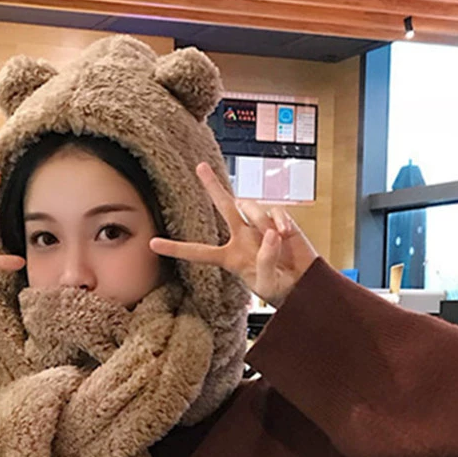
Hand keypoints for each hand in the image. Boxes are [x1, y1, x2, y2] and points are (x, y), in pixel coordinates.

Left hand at [149, 162, 317, 305]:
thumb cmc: (281, 289)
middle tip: (200, 166)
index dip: (176, 249)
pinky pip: (274, 212)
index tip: (152, 244)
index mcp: (229, 258)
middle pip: (224, 207)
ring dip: (261, 220)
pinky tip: (287, 234)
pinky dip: (281, 221)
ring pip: (251, 208)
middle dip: (213, 186)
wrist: (305, 285)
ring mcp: (259, 227)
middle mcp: (241, 238)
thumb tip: (270, 234)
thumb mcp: (267, 284)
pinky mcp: (279, 221)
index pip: (198, 252)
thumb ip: (265, 260)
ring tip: (278, 239)